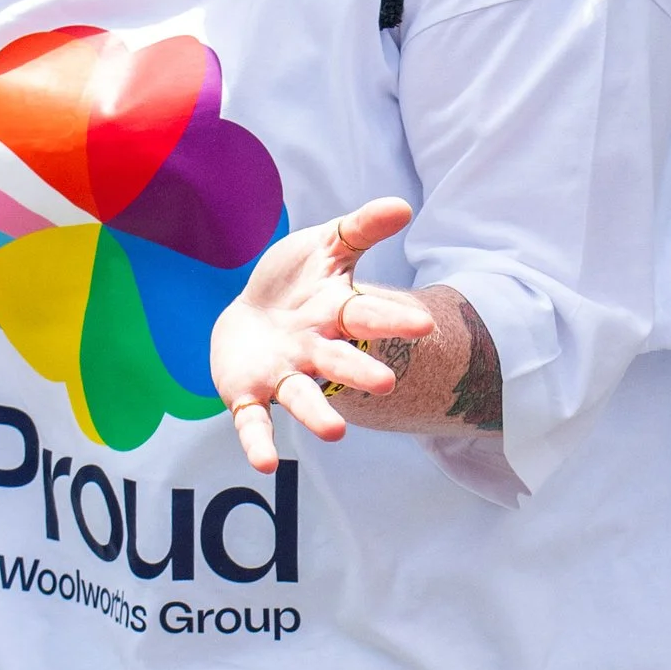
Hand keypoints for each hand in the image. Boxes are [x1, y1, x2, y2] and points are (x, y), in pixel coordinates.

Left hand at [210, 199, 434, 475]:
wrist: (248, 316)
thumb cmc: (295, 282)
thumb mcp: (325, 247)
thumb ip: (360, 228)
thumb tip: (404, 205)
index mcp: (335, 314)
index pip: (367, 316)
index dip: (392, 320)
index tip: (422, 325)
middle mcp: (314, 351)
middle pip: (339, 363)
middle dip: (360, 373)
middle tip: (386, 384)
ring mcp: (283, 374)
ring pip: (302, 397)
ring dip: (317, 416)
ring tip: (335, 433)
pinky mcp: (249, 393)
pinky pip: (254, 421)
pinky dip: (259, 441)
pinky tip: (265, 464)